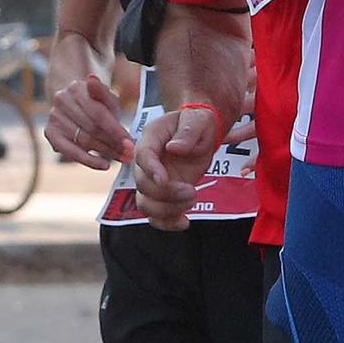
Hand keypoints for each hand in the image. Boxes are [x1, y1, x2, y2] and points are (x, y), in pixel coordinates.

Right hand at [43, 72, 131, 170]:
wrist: (74, 102)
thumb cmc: (95, 102)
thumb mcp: (105, 96)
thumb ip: (104, 94)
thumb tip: (92, 79)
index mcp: (76, 88)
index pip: (98, 113)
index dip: (115, 130)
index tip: (129, 143)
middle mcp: (61, 101)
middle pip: (91, 129)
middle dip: (113, 143)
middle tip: (129, 154)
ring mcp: (54, 117)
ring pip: (84, 141)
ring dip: (105, 152)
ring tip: (121, 158)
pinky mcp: (50, 133)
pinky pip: (70, 152)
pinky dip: (89, 160)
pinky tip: (103, 164)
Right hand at [133, 105, 224, 231]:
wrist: (201, 133)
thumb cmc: (198, 122)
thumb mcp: (198, 119)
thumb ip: (188, 131)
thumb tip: (174, 148)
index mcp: (152, 138)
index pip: (143, 156)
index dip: (151, 170)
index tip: (165, 179)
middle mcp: (147, 161)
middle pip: (142, 184)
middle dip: (166, 193)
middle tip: (191, 191)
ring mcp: (153, 180)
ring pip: (145, 204)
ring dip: (167, 210)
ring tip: (191, 201)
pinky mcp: (162, 195)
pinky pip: (156, 215)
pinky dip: (167, 223)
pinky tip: (184, 222)